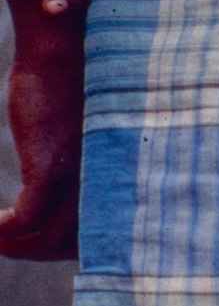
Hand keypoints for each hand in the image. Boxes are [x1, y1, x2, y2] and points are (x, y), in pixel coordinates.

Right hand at [0, 20, 83, 260]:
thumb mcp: (83, 139)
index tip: (42, 246)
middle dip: (39, 251)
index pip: (107, 236)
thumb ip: (83, 167)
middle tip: (9, 245)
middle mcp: (105, 186)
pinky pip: (28, 217)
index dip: (71, 247)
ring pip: (50, 236)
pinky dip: (6, 229)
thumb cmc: (73, 91)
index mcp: (119, 183)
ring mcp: (79, 179)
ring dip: (18, 245)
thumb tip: (67, 186)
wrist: (61, 54)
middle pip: (78, 243)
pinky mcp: (51, 168)